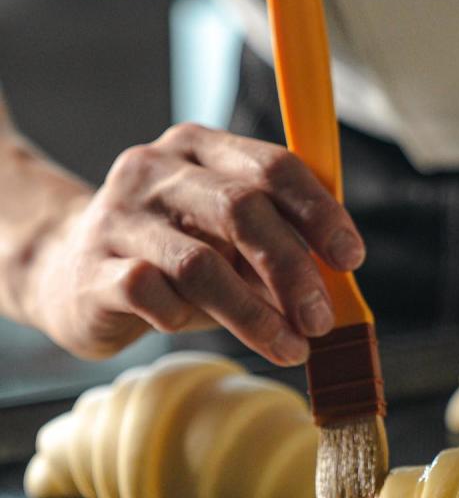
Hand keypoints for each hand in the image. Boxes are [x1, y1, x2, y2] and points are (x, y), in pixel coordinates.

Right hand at [29, 123, 364, 364]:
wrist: (67, 272)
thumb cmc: (173, 255)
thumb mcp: (230, 242)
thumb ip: (279, 251)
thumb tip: (338, 290)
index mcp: (201, 149)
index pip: (273, 166)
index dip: (320, 213)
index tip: (351, 258)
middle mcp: (157, 170)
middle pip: (242, 209)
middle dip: (293, 269)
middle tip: (322, 319)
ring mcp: (119, 216)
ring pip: (201, 263)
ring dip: (255, 315)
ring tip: (291, 348)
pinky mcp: (93, 267)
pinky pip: (151, 293)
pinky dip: (183, 318)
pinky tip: (193, 327)